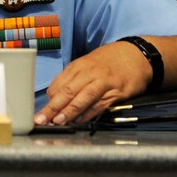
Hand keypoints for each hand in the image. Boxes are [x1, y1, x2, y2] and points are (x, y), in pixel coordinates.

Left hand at [34, 41, 150, 124]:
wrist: (137, 55)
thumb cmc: (108, 61)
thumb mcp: (86, 64)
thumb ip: (71, 78)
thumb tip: (53, 95)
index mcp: (78, 66)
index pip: (58, 84)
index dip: (48, 100)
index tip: (39, 111)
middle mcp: (89, 73)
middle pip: (67, 91)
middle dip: (52, 107)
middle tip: (41, 119)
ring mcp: (103, 82)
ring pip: (83, 98)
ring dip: (69, 111)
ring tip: (58, 121)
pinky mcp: (118, 92)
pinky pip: (100, 104)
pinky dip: (89, 113)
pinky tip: (80, 120)